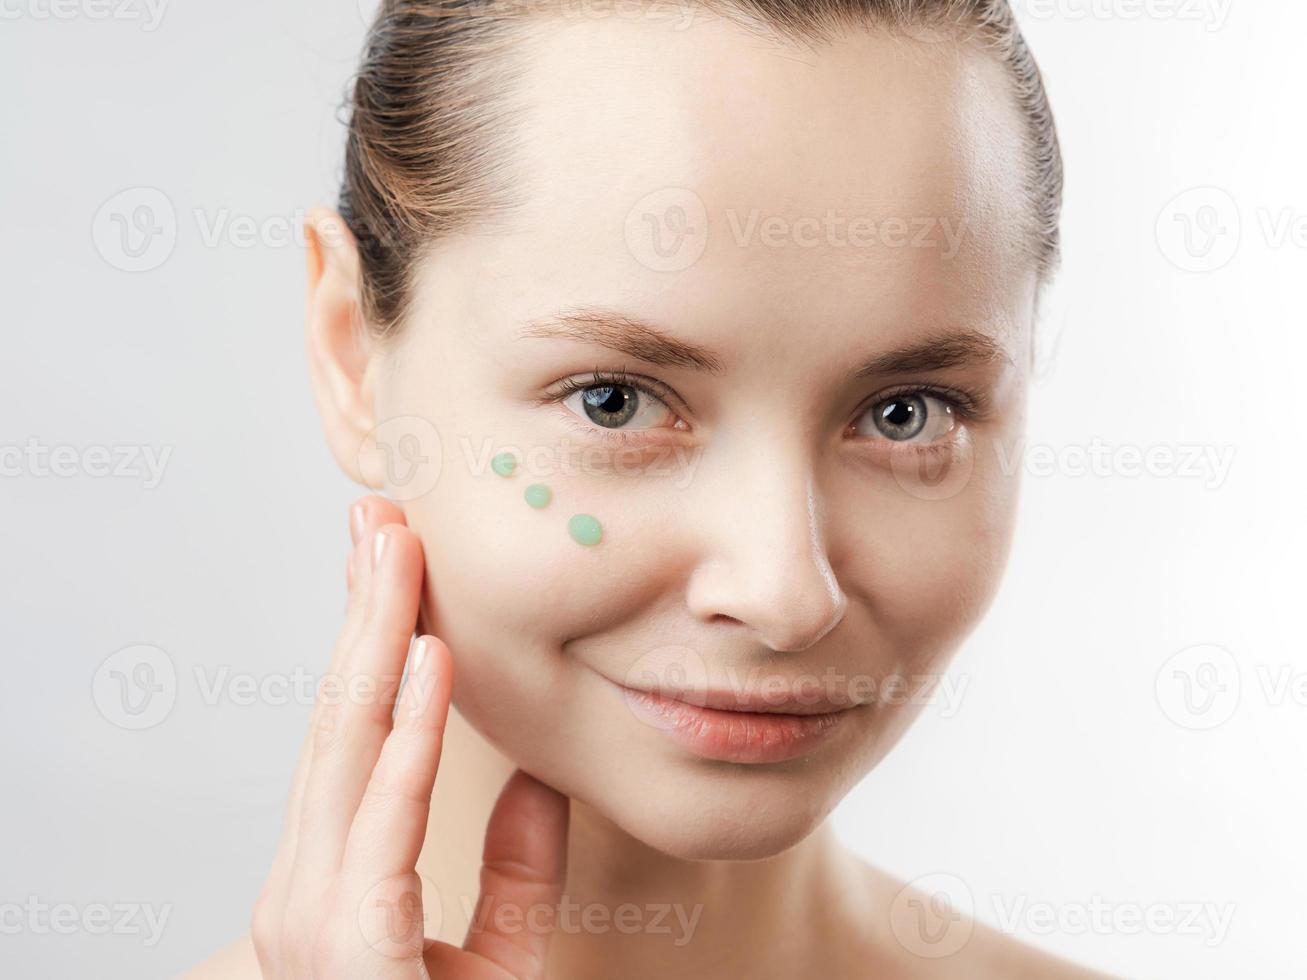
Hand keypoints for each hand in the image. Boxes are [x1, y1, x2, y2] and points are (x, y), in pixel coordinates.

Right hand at [250, 495, 569, 977]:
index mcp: (335, 881)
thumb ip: (517, 873)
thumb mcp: (500, 959)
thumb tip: (541, 780)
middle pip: (340, 721)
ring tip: (397, 552)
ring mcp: (316, 915)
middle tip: (381, 517)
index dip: (374, 641)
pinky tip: (426, 662)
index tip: (394, 561)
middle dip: (362, 612)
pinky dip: (402, 737)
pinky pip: (381, 820)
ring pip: (348, 748)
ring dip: (375, 640)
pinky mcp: (349, 947)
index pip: (355, 735)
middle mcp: (309, 888)